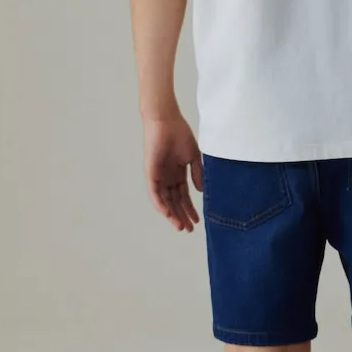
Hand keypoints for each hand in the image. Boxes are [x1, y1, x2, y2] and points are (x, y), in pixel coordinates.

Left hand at [142, 115, 202, 232]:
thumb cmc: (180, 134)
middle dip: (182, 216)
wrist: (166, 121)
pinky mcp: (151, 173)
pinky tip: (168, 214)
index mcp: (178, 173)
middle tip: (189, 230)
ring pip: (165, 201)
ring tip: (180, 226)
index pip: (184, 196)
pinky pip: (154, 193)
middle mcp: (168, 177)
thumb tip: (201, 191)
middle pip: (175, 202)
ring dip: (172, 214)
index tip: (197, 221)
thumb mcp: (193, 157)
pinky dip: (160, 204)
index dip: (190, 209)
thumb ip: (197, 174)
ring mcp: (159, 176)